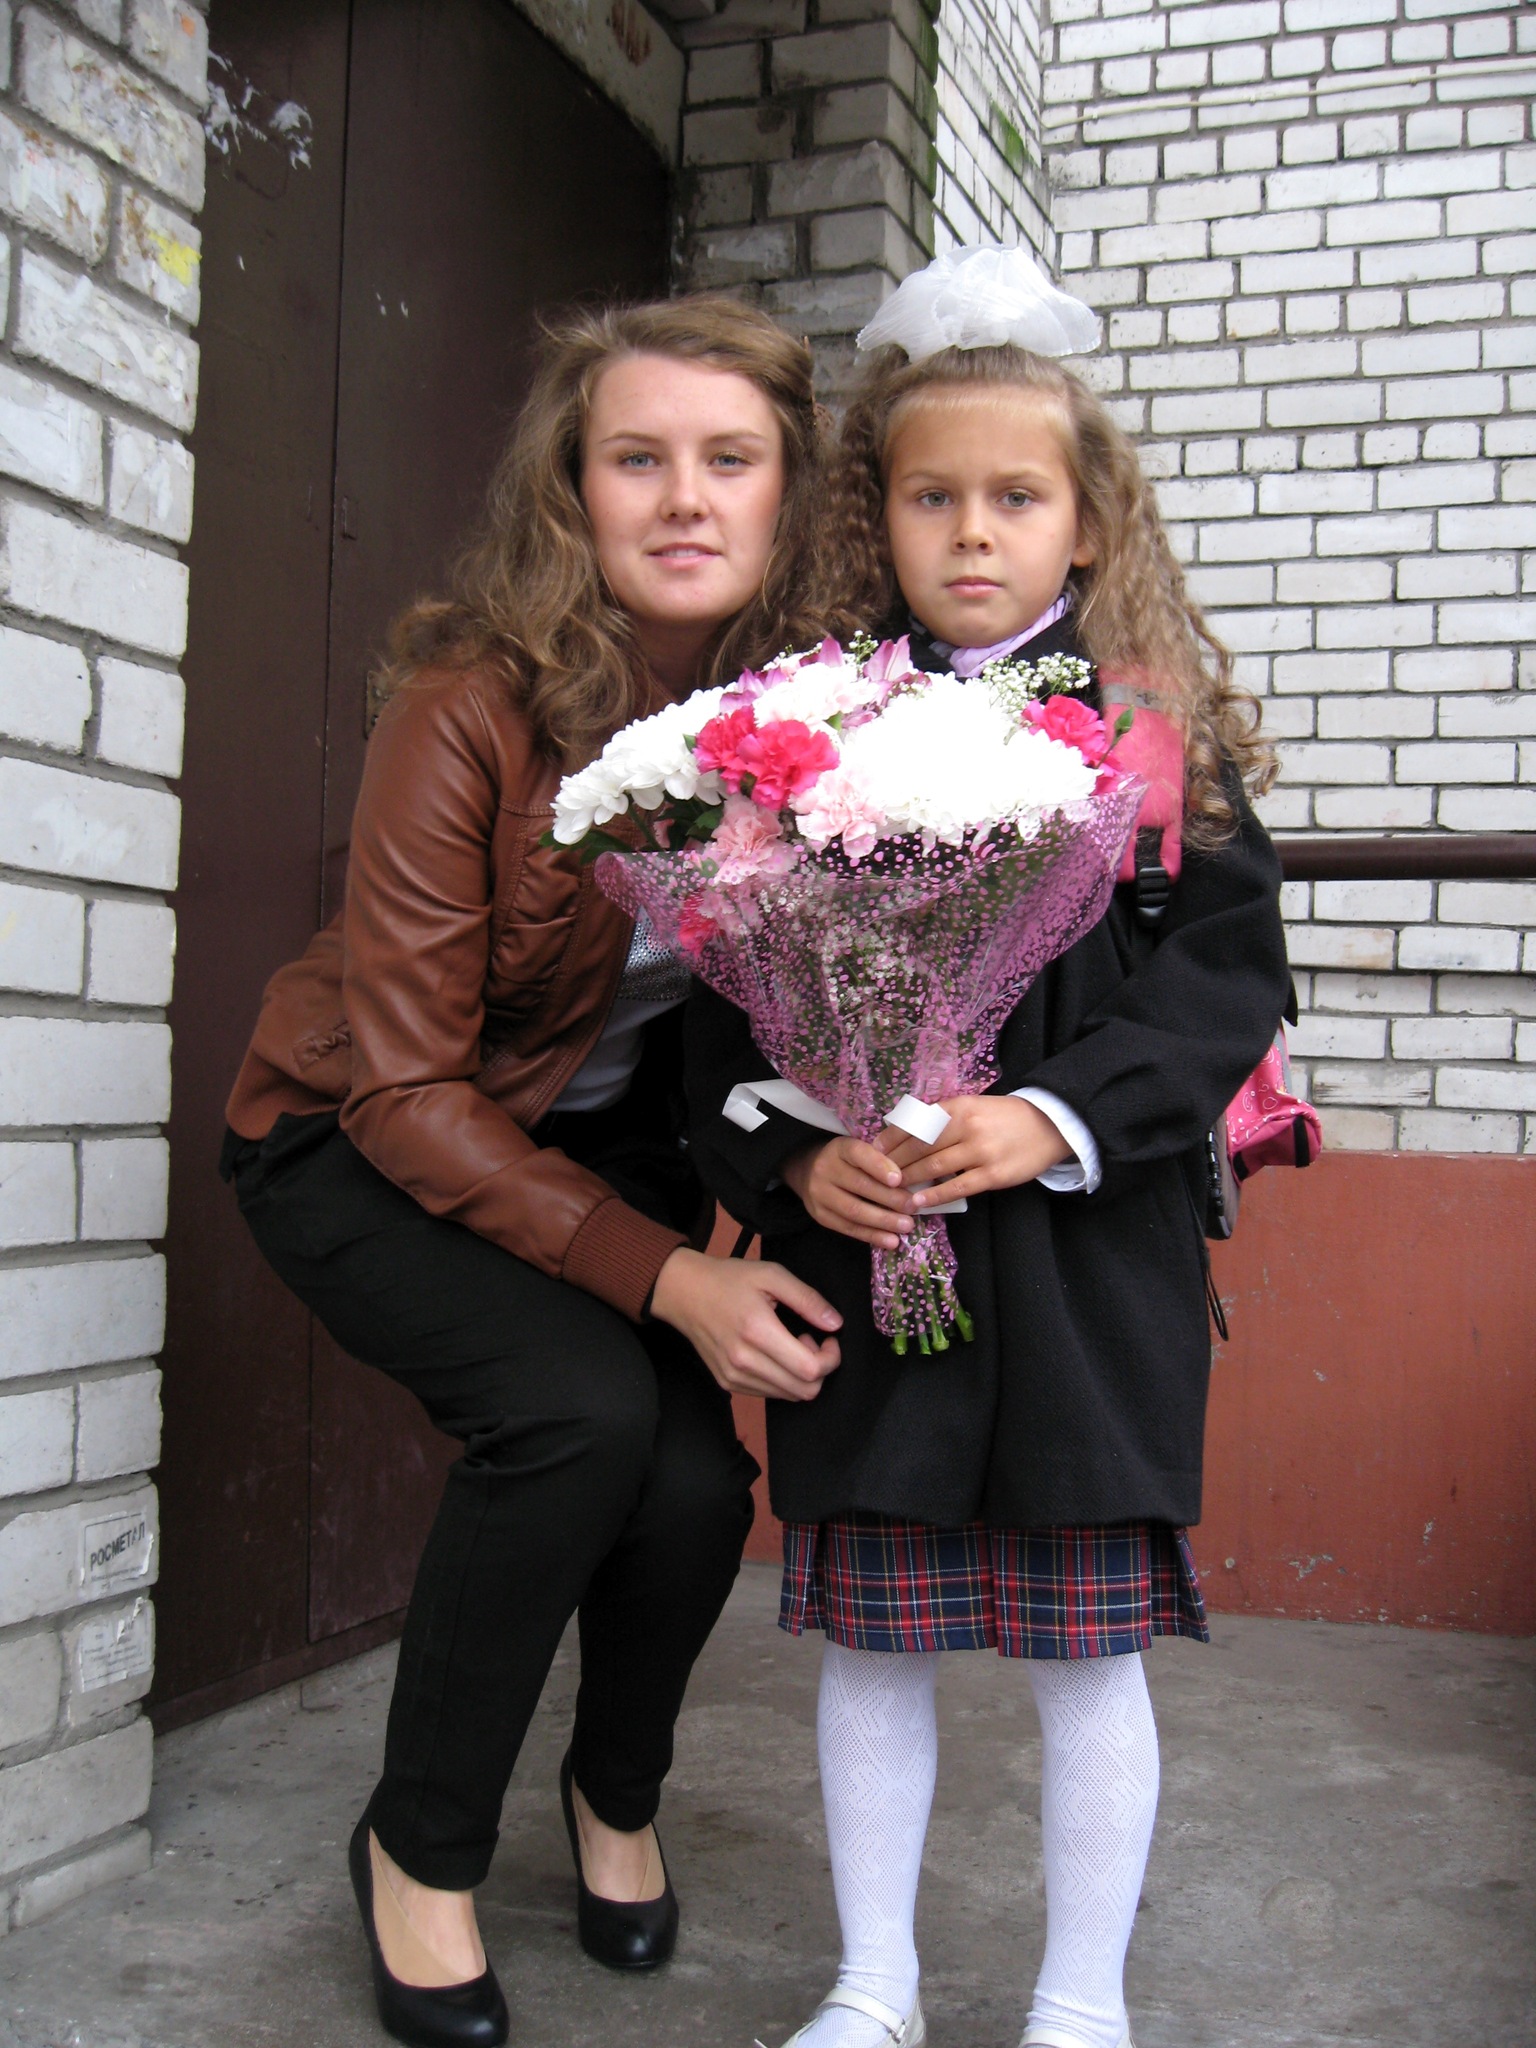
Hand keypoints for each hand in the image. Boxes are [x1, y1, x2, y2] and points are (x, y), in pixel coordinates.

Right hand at [649, 1247, 841, 1401]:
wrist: (684, 1293)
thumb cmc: (727, 1280)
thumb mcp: (771, 1275)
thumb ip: (807, 1299)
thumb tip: (835, 1323)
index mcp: (758, 1331)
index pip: (810, 1369)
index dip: (830, 1358)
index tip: (829, 1339)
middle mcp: (744, 1361)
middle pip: (804, 1390)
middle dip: (820, 1368)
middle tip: (809, 1340)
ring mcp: (734, 1377)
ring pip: (789, 1396)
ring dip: (801, 1375)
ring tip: (790, 1345)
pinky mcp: (728, 1383)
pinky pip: (769, 1394)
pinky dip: (783, 1380)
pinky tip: (775, 1354)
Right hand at [782, 1137, 917, 1249]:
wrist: (808, 1171)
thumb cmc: (847, 1161)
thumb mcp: (859, 1151)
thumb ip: (880, 1160)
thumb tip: (912, 1178)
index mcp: (839, 1148)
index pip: (858, 1153)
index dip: (878, 1166)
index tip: (898, 1179)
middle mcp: (825, 1169)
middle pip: (859, 1185)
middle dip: (889, 1198)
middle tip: (913, 1207)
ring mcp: (819, 1194)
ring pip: (854, 1210)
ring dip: (883, 1221)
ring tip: (907, 1226)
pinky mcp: (820, 1216)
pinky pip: (848, 1228)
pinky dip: (872, 1236)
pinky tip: (891, 1241)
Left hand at [882, 1097, 1070, 1207]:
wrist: (1049, 1125)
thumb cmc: (1004, 1117)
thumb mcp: (972, 1106)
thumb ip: (943, 1117)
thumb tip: (906, 1128)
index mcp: (959, 1107)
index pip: (916, 1123)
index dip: (891, 1138)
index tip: (873, 1150)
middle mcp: (967, 1126)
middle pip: (920, 1146)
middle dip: (895, 1162)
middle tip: (877, 1175)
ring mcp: (981, 1151)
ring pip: (935, 1166)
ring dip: (910, 1179)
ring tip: (891, 1190)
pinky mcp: (993, 1174)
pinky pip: (957, 1187)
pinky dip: (935, 1195)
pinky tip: (919, 1201)